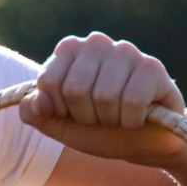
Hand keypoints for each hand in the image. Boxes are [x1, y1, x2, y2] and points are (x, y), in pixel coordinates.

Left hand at [20, 32, 185, 165]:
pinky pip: (132, 102)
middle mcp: (96, 42)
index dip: (60, 109)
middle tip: (101, 117)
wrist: (144, 143)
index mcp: (69, 49)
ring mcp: (126, 51)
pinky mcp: (152, 67)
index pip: (48, 82)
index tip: (74, 112)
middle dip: (86, 117)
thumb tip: (36, 102)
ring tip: (120, 116)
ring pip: (105, 96)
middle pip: (75, 89)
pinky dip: (132, 121)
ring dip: (111, 120)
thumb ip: (34, 113)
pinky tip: (139, 116)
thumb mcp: (59, 124)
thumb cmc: (99, 128)